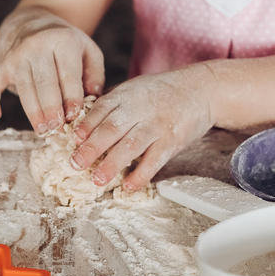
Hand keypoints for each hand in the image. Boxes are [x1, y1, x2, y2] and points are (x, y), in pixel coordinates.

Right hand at [0, 12, 104, 133]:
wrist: (35, 25)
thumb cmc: (67, 45)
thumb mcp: (88, 51)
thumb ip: (95, 74)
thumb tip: (93, 98)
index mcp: (63, 41)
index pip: (68, 74)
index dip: (71, 97)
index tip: (74, 116)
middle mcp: (38, 45)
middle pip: (45, 83)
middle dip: (51, 108)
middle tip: (57, 129)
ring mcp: (18, 55)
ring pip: (25, 88)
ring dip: (32, 112)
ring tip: (42, 131)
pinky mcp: (4, 64)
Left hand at [69, 65, 215, 190]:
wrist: (201, 89)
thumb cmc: (162, 92)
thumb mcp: (135, 89)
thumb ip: (113, 106)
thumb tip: (83, 128)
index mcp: (126, 94)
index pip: (101, 109)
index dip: (86, 125)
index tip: (73, 139)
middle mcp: (140, 108)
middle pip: (112, 128)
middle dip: (92, 147)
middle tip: (75, 163)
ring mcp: (157, 124)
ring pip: (131, 145)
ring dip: (112, 164)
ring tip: (97, 180)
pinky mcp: (172, 140)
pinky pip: (154, 160)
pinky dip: (140, 174)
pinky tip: (128, 186)